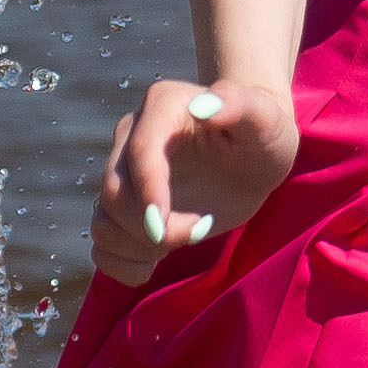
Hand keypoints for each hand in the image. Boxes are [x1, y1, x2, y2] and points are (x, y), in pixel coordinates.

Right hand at [91, 74, 297, 285]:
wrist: (254, 157)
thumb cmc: (263, 134)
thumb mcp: (266, 119)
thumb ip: (239, 104)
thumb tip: (206, 103)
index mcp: (161, 106)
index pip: (140, 152)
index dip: (150, 192)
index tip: (173, 227)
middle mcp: (131, 136)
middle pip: (115, 194)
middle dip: (155, 227)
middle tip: (202, 228)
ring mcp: (124, 173)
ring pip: (103, 223)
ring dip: (140, 246)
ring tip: (186, 236)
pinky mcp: (126, 206)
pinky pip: (102, 245)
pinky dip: (122, 264)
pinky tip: (156, 262)